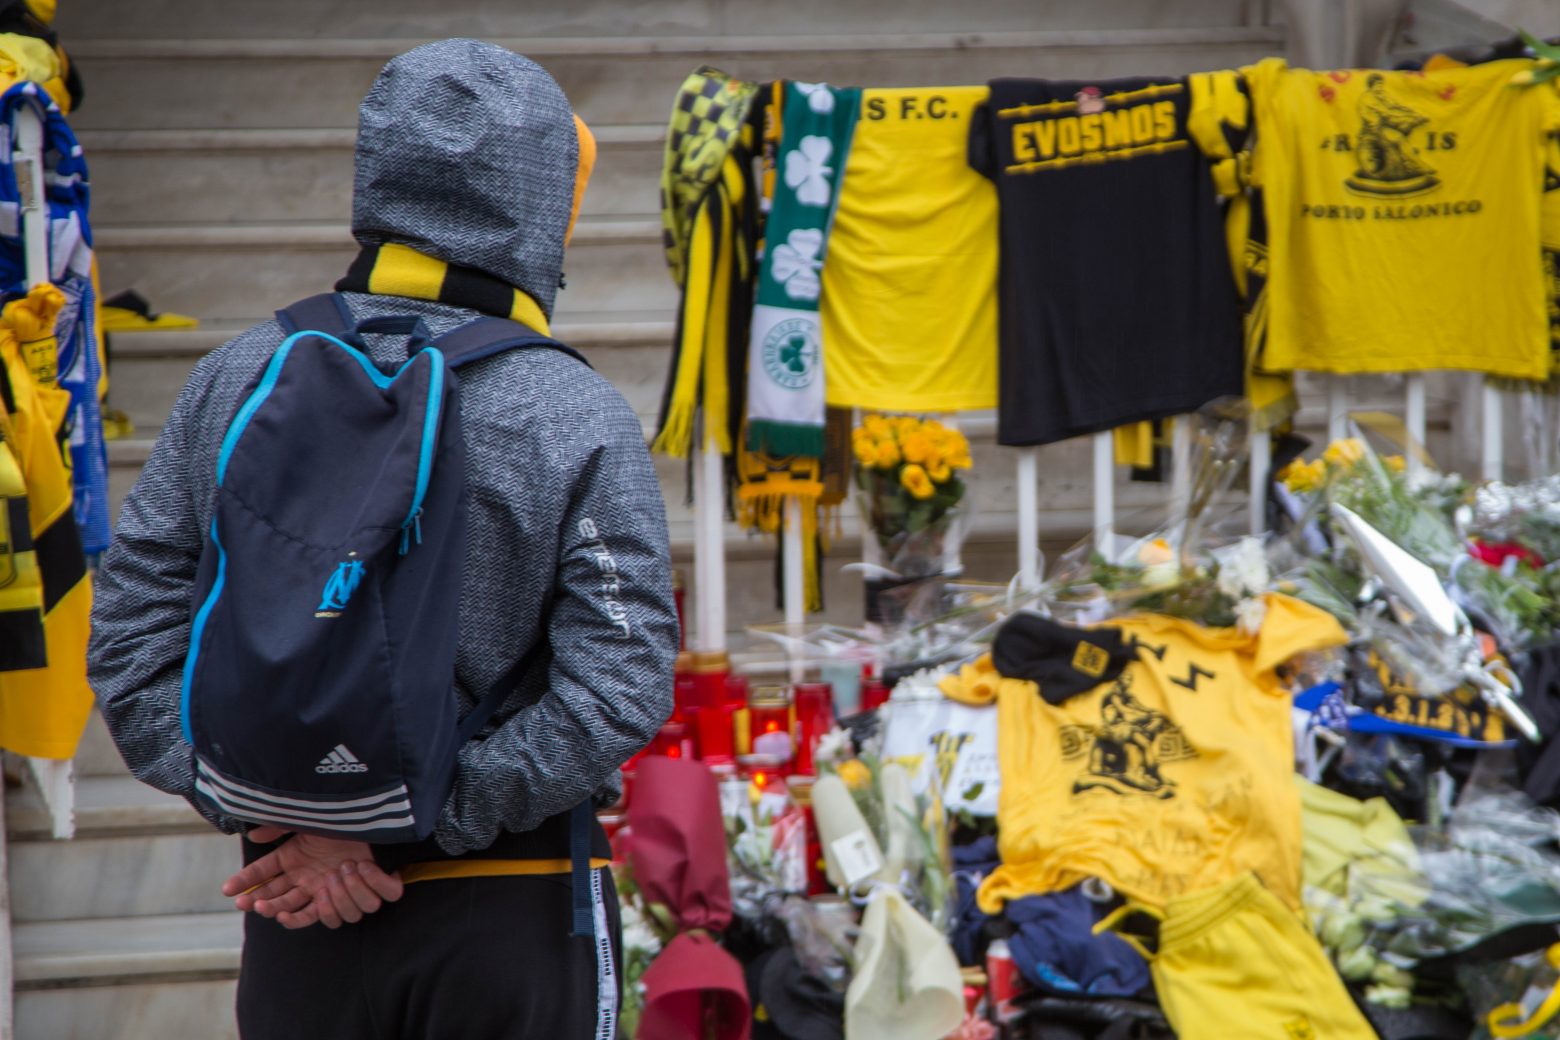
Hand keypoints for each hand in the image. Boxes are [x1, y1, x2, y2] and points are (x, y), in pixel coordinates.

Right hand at [222, 826, 403, 929]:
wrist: (370, 814)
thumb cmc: (336, 818)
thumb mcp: (304, 821)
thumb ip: (279, 828)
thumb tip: (252, 835)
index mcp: (296, 867)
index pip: (265, 882)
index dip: (246, 886)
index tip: (228, 890)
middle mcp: (313, 884)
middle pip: (285, 906)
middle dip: (268, 907)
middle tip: (259, 905)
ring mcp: (338, 890)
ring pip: (326, 914)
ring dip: (327, 902)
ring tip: (328, 883)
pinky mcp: (365, 890)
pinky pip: (363, 906)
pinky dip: (359, 895)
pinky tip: (355, 876)